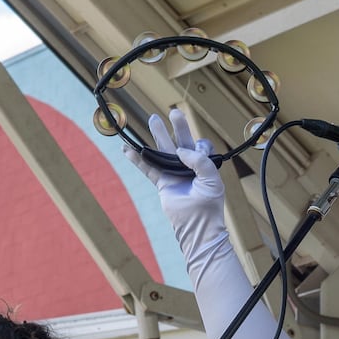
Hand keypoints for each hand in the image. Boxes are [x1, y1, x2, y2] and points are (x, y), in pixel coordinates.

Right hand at [124, 109, 226, 258]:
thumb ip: (200, 161)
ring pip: (163, 150)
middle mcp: (188, 167)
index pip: (201, 146)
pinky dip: (137, 159)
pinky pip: (148, 168)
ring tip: (153, 118)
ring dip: (157, 135)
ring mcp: (174, 174)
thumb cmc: (209, 205)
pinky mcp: (162, 183)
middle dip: (177, 126)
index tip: (197, 149)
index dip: (200, 144)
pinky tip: (127, 149)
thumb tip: (181, 150)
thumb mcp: (212, 180)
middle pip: (181, 141)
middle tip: (172, 112)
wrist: (197, 226)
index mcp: (203, 165)